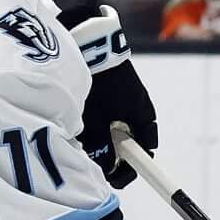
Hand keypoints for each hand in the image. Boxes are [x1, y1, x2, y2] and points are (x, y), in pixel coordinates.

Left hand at [57, 2, 154, 187]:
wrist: (88, 41)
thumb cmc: (96, 84)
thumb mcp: (97, 121)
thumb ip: (102, 149)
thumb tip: (107, 169)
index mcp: (143, 116)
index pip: (144, 150)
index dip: (130, 168)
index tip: (115, 178)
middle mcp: (138, 107)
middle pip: (127, 140)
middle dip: (110, 152)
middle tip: (91, 158)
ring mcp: (125, 94)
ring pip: (114, 126)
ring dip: (99, 135)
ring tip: (78, 135)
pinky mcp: (111, 84)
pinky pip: (105, 111)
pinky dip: (93, 118)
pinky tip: (75, 116)